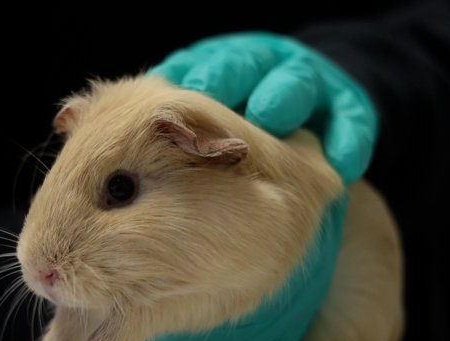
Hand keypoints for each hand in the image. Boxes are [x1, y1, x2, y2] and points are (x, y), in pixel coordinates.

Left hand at [150, 32, 376, 183]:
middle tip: (202, 93)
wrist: (319, 103)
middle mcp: (263, 68)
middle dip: (227, 80)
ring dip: (282, 97)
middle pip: (245, 66)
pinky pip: (351, 125)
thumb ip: (167, 117)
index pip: (197, 68)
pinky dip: (347, 143)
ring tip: (271, 116)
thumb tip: (99, 124)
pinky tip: (342, 165)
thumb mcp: (207, 110)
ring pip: (296, 86)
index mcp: (222, 67)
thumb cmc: (243, 119)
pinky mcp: (349, 111)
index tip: (163, 99)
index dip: (183, 81)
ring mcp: (308, 87)